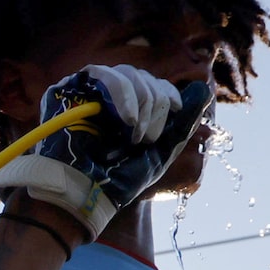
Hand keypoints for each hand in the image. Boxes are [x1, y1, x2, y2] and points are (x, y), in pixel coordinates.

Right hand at [0, 64, 212, 238]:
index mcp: (124, 110)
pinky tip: (126, 119)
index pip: (151, 84)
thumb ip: (181, 123)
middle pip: (141, 77)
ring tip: (134, 133)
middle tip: (146, 138)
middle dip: (154, 103)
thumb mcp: (159, 152)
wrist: (83, 195)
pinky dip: (121, 93)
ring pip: (125, 73)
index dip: (166, 94)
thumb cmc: (117, 180)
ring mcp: (84, 92)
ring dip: (140, 101)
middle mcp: (104, 98)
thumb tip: (203, 89)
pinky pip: (101, 74)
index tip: (174, 112)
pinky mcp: (66, 90)